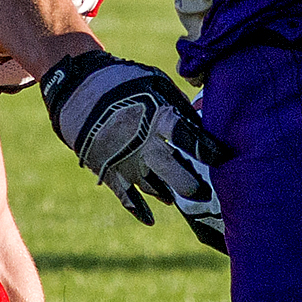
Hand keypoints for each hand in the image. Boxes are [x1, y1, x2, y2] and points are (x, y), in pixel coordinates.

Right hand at [41, 50, 229, 246]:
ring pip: (152, 187)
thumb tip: (199, 118)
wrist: (76, 87)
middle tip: (206, 193)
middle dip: (191, 184)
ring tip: (179, 197)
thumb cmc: (122, 82)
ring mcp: (124, 160)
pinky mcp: (107, 170)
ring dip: (168, 194)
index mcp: (157, 117)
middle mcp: (143, 143)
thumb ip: (177, 103)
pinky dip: (138, 210)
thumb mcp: (153, 82)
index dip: (208, 150)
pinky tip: (151, 220)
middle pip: (173, 170)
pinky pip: (124, 197)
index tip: (225, 159)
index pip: (189, 138)